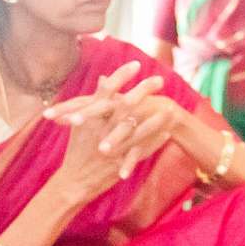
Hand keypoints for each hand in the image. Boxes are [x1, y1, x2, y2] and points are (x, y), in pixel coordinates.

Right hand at [41, 62, 183, 203]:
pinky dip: (154, 142)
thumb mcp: (80, 123)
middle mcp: (100, 131)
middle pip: (124, 107)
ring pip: (136, 130)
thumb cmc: (76, 150)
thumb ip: (93, 99)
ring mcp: (110, 148)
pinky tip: (167, 134)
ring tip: (170, 109)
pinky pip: (140, 151)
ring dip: (155, 119)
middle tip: (160, 79)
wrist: (73, 181)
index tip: (136, 64)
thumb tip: (104, 77)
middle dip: (143, 91)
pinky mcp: (118, 163)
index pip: (106, 92)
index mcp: (89, 119)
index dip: (121, 77)